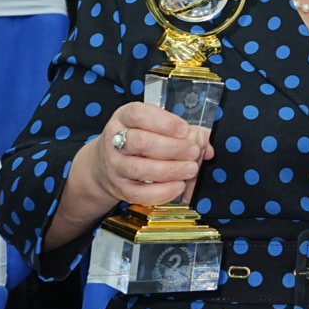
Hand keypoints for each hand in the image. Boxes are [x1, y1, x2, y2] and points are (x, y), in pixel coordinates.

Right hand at [86, 101, 214, 207]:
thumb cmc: (138, 138)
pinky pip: (139, 194)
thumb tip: (205, 141)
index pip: (139, 114)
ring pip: (140, 169)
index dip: (163, 122)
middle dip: (172, 148)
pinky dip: (162, 192)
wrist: (103, 163)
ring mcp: (115, 166)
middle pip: (141, 142)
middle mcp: (115, 140)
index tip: (184, 129)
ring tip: (191, 169)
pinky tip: (179, 187)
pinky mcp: (119, 188)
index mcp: (124, 117)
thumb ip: (182, 131)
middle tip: (193, 152)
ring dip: (170, 170)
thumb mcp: (154, 126)